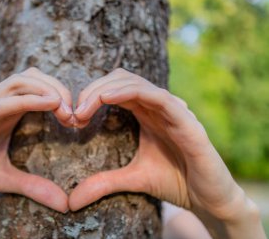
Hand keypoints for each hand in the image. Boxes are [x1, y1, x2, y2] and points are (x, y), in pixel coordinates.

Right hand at [0, 68, 71, 215]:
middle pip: (29, 77)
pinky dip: (25, 100)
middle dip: (56, 87)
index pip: (34, 86)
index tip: (76, 116)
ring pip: (15, 83)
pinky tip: (47, 105)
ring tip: (64, 108)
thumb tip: (65, 203)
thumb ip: (34, 186)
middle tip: (74, 112)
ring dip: (45, 90)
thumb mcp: (5, 180)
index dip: (58, 93)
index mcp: (3, 114)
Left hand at [70, 69, 264, 238]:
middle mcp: (158, 107)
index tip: (73, 116)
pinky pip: (158, 96)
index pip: (115, 89)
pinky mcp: (186, 120)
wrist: (209, 198)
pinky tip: (109, 98)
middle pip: (121, 80)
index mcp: (146, 113)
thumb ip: (104, 182)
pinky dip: (132, 91)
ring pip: (136, 82)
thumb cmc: (176, 182)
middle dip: (93, 90)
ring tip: (84, 107)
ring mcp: (173, 110)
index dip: (91, 95)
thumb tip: (72, 200)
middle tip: (74, 111)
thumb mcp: (133, 179)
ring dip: (106, 89)